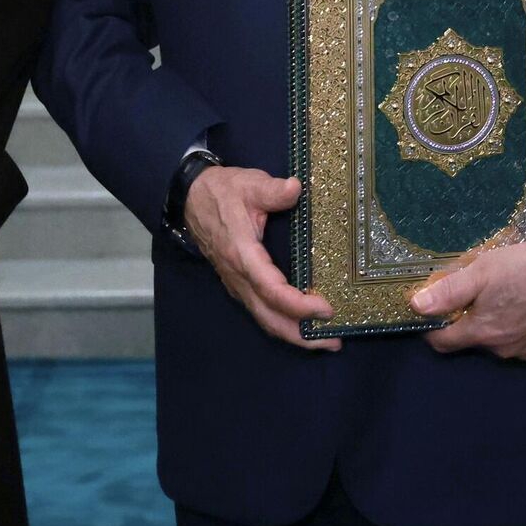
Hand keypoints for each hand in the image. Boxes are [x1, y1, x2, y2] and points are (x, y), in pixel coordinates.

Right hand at [184, 166, 338, 351]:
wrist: (191, 198)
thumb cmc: (223, 192)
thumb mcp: (249, 184)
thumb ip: (272, 190)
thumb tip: (295, 188)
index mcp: (243, 255)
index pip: (272, 290)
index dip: (298, 305)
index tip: (326, 309)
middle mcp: (239, 277)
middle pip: (270, 318)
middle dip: (301, 335)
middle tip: (333, 342)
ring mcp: (237, 284)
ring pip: (264, 319)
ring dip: (293, 335)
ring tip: (324, 341)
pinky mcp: (238, 284)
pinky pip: (260, 312)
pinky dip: (282, 323)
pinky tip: (301, 324)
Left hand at [413, 243, 525, 361]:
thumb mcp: (482, 272)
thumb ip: (448, 291)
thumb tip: (416, 306)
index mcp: (482, 332)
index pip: (443, 343)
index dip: (433, 329)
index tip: (432, 314)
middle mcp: (503, 350)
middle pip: (474, 340)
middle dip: (470, 321)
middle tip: (479, 294)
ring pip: (501, 343)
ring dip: (498, 326)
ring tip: (509, 298)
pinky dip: (522, 331)